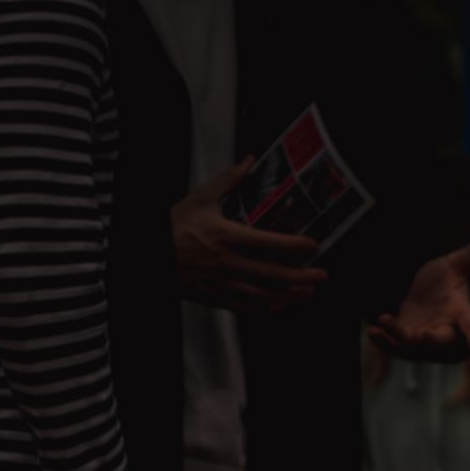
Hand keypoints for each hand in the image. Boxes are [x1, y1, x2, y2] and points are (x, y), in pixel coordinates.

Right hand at [172, 159, 327, 311]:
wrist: (146, 255)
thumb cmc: (172, 225)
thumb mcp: (199, 198)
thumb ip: (227, 181)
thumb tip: (250, 161)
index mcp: (225, 236)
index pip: (269, 242)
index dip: (295, 245)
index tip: (313, 245)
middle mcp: (226, 262)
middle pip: (274, 274)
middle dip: (303, 276)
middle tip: (322, 275)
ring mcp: (221, 283)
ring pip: (264, 295)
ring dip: (291, 295)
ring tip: (309, 291)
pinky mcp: (214, 297)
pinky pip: (246, 308)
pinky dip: (267, 309)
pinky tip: (280, 306)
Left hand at [370, 230, 469, 362]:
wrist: (423, 298)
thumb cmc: (445, 282)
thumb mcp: (457, 264)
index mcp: (461, 314)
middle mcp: (447, 334)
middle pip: (441, 343)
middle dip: (430, 342)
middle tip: (420, 336)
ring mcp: (427, 344)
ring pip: (414, 348)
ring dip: (397, 336)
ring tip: (383, 320)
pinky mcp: (408, 347)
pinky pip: (397, 349)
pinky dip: (385, 342)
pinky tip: (372, 331)